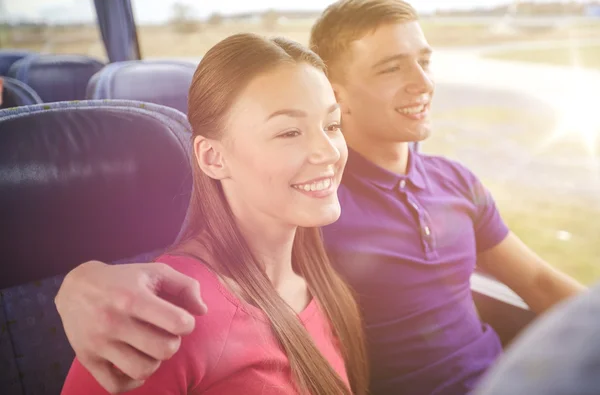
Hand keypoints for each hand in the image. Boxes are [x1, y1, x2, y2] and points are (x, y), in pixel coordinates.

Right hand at [55, 260, 206, 393]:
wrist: (75, 287)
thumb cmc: (124, 279)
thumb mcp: (155, 272)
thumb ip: (185, 286)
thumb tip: (202, 311)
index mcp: (133, 297)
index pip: (177, 322)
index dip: (187, 324)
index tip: (180, 319)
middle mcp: (113, 321)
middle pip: (164, 350)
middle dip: (173, 343)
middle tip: (165, 334)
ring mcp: (99, 343)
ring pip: (143, 370)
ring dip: (155, 362)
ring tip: (150, 348)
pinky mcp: (87, 360)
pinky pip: (116, 386)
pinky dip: (133, 381)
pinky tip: (136, 363)